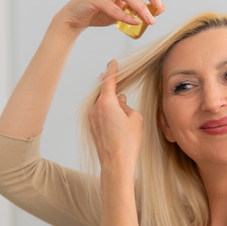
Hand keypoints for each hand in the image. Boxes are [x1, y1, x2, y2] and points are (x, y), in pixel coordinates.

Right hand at [56, 0, 172, 31]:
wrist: (75, 18)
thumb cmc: (99, 11)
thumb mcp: (122, 9)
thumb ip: (138, 7)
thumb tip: (160, 8)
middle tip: (159, 5)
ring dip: (141, 8)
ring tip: (149, 20)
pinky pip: (114, 8)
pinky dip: (126, 16)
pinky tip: (134, 22)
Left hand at [88, 60, 142, 175]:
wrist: (116, 163)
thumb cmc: (127, 142)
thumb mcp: (135, 118)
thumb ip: (126, 105)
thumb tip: (119, 101)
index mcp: (107, 102)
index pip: (109, 80)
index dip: (112, 70)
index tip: (113, 62)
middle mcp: (96, 108)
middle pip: (104, 92)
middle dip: (113, 89)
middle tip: (120, 85)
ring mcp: (92, 118)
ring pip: (103, 103)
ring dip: (112, 103)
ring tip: (124, 113)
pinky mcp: (92, 127)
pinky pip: (100, 113)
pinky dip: (108, 112)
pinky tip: (117, 120)